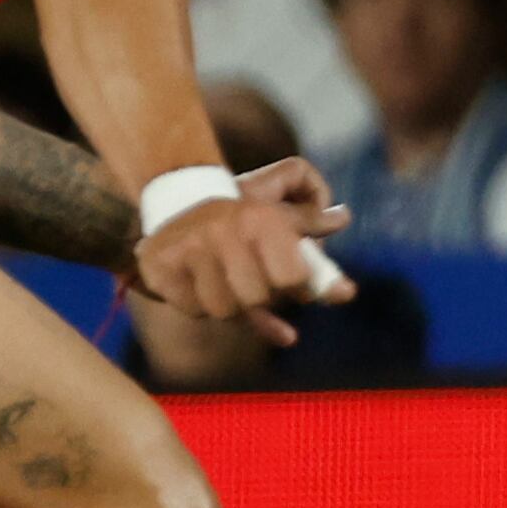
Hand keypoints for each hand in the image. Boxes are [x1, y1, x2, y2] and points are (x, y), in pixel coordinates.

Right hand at [132, 173, 352, 350]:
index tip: (294, 286)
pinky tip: (196, 280)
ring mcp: (190, 247)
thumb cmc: (242, 216)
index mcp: (262, 219)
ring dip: (228, 303)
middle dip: (260, 297)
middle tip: (252, 279)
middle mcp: (226, 230)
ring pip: (223, 310)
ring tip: (223, 277)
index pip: (293, 279)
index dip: (297, 289)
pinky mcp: (161, 264)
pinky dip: (197, 303)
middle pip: (257, 299)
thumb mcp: (281, 217)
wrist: (179, 197)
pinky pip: (191, 309)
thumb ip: (314, 239)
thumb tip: (345, 251)